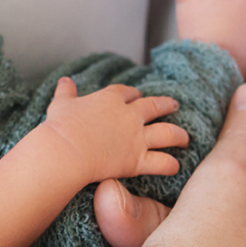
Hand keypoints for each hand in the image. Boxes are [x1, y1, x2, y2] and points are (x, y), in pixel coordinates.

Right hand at [42, 77, 187, 184]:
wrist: (66, 151)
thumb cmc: (60, 127)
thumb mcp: (61, 104)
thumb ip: (66, 92)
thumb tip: (65, 80)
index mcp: (110, 99)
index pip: (127, 92)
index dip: (133, 94)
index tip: (136, 95)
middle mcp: (129, 116)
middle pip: (153, 107)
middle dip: (165, 105)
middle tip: (173, 105)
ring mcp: (136, 138)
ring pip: (167, 133)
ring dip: (178, 134)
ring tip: (185, 137)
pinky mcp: (137, 160)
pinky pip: (161, 162)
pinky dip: (170, 164)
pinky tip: (175, 166)